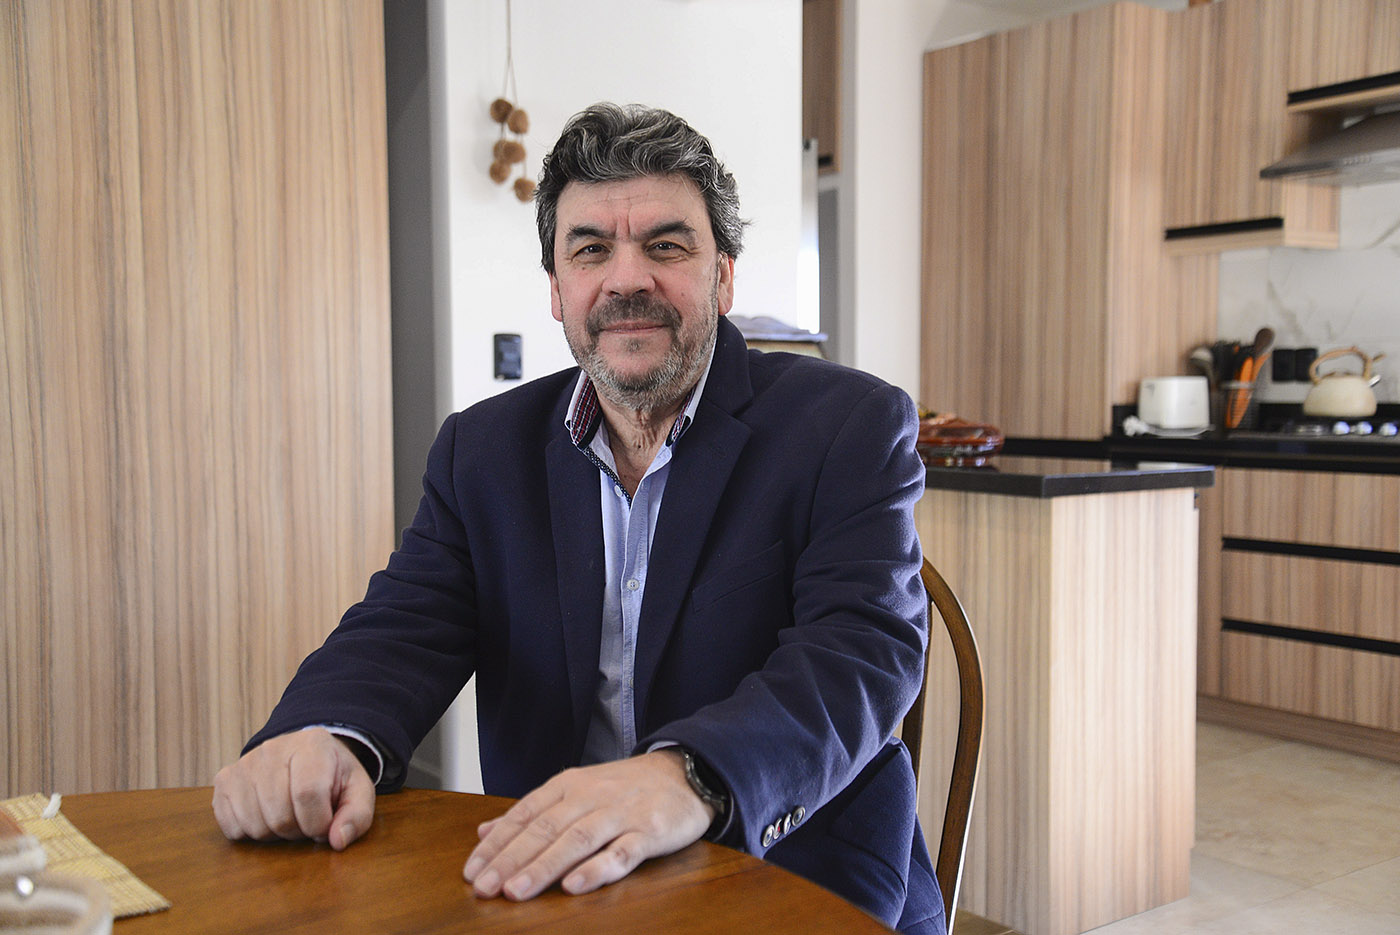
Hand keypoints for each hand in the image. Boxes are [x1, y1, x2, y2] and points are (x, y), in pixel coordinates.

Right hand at [211, 728, 375, 850]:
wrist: (303, 755)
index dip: (318, 823)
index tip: (325, 826)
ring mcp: (244, 764)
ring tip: (288, 815)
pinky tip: (266, 815)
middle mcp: (272, 749)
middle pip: (280, 815)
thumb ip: (357, 816)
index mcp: (312, 745)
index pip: (308, 794)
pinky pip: (230, 826)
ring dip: (275, 834)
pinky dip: (250, 832)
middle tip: (306, 819)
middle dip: (298, 831)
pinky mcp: (224, 780)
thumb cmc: (332, 775)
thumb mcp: (357, 790)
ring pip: (255, 825)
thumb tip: (337, 840)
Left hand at [463, 750, 713, 899]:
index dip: (497, 844)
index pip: (524, 814)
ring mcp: (620, 814)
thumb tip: (484, 831)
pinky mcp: (649, 832)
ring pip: (576, 840)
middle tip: (485, 888)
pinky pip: (621, 853)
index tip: (472, 872)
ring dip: (544, 867)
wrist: (685, 773)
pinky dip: (597, 869)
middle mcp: (590, 796)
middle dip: (511, 860)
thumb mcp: (575, 789)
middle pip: (545, 829)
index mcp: (568, 785)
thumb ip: (532, 812)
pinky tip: (574, 886)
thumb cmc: (625, 787)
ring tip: (516, 892)